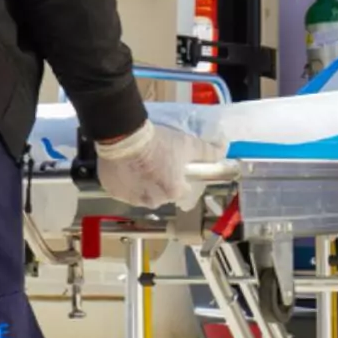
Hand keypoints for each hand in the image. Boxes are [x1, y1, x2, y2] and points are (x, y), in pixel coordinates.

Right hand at [93, 122, 223, 210]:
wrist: (125, 136)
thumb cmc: (158, 142)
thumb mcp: (188, 144)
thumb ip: (208, 151)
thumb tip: (224, 149)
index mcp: (173, 192)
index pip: (182, 190)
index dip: (179, 177)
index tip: (173, 165)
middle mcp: (153, 201)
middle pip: (161, 194)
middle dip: (160, 181)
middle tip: (155, 161)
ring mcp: (131, 198)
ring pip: (141, 193)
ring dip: (142, 183)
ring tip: (139, 163)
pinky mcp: (113, 192)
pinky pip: (122, 189)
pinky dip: (124, 182)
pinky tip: (125, 166)